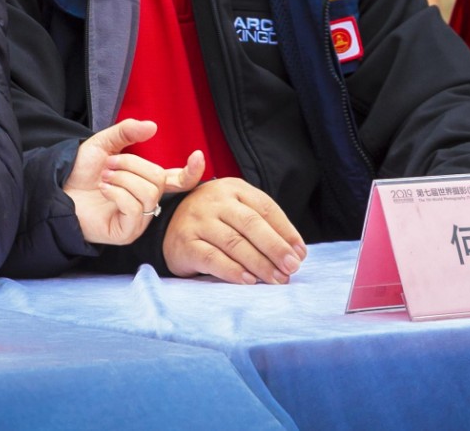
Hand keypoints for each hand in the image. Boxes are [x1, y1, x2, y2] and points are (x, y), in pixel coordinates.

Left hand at [64, 118, 204, 246]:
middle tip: (108, 165)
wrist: (59, 190)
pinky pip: (134, 208)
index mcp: (147, 181)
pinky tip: (104, 190)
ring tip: (104, 177)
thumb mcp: (103, 143)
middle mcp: (147, 202)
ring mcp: (139, 219)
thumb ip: (126, 132)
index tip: (197, 155)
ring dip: (122, 178)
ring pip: (149, 193)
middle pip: (158, 179)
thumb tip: (152, 126)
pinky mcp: (127, 232)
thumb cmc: (81, 171)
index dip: (192, 171)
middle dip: (131, 165)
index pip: (179, 181)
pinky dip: (117, 193)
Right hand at [162, 177, 306, 284]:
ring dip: (259, 264)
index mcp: (234, 188)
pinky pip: (212, 258)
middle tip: (292, 268)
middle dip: (276, 248)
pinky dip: (232, 271)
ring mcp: (198, 220)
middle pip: (251, 224)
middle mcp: (215, 201)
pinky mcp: (185, 243)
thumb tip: (297, 250)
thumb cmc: (214, 220)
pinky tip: (249, 281)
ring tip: (276, 279)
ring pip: (234, 242)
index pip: (265, 207)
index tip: (300, 253)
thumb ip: (263, 223)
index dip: (286, 231)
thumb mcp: (237, 210)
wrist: (168, 224)